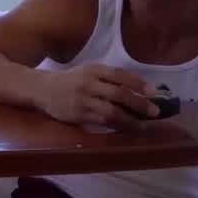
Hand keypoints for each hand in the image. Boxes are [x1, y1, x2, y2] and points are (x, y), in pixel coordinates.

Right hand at [39, 64, 156, 129]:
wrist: (42, 89)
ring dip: (130, 119)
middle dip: (139, 104)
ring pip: (111, 111)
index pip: (120, 75)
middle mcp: (88, 83)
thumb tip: (139, 90)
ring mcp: (82, 100)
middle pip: (119, 94)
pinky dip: (117, 125)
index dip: (138, 84)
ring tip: (143, 125)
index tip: (154, 92)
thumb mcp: (88, 72)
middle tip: (155, 112)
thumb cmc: (71, 80)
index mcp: (93, 70)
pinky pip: (101, 121)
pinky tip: (126, 128)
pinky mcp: (78, 115)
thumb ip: (108, 78)